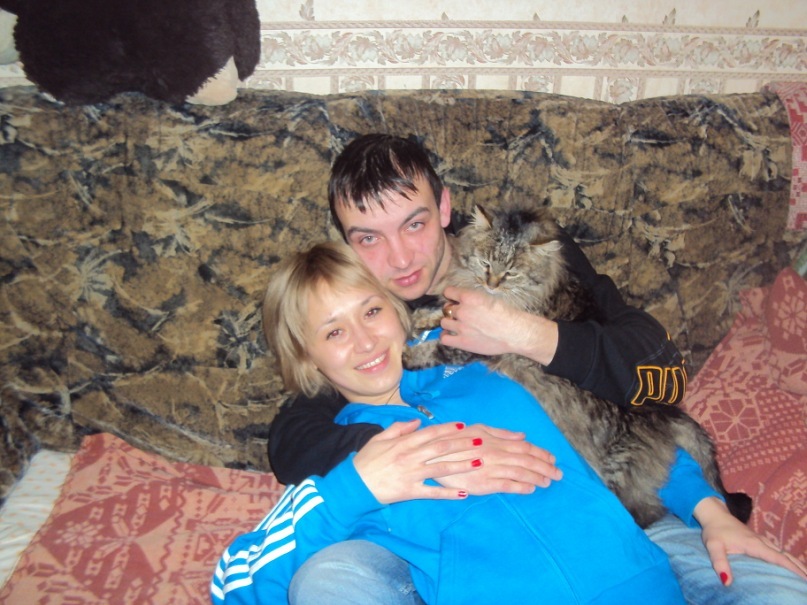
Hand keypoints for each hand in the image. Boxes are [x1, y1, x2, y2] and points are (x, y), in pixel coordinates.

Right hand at [352, 419, 486, 503]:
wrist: (354, 485)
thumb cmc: (365, 461)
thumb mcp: (379, 439)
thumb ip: (398, 429)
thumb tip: (416, 422)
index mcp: (404, 443)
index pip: (430, 433)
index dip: (448, 429)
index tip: (464, 426)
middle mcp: (410, 457)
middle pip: (441, 448)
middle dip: (462, 444)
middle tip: (480, 441)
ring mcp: (412, 475)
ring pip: (441, 469)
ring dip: (462, 465)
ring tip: (479, 462)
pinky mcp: (410, 491)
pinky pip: (432, 493)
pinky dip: (448, 494)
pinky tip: (463, 494)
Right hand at [429, 424, 561, 494]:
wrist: (433, 455)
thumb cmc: (455, 440)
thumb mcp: (477, 429)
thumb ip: (500, 433)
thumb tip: (522, 435)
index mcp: (495, 441)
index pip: (524, 447)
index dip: (540, 453)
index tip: (552, 459)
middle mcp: (496, 454)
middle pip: (526, 460)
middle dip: (545, 467)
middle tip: (559, 474)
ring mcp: (490, 469)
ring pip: (520, 473)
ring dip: (537, 477)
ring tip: (549, 481)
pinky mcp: (483, 484)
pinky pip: (506, 485)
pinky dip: (521, 487)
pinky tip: (531, 489)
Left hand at [440, 286, 558, 365]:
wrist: (514, 332)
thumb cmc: (507, 314)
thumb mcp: (490, 298)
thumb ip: (474, 298)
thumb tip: (467, 300)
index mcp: (469, 297)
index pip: (448, 292)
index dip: (451, 296)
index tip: (454, 299)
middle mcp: (462, 311)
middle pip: (446, 308)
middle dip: (452, 310)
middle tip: (460, 314)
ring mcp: (461, 327)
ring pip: (444, 323)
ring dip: (449, 323)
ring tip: (456, 325)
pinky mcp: (462, 342)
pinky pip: (444, 339)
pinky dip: (446, 336)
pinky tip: (452, 335)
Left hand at [694, 497, 806, 584]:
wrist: (714, 514)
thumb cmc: (713, 531)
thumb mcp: (712, 546)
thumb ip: (719, 562)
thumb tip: (727, 582)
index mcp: (754, 544)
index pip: (778, 558)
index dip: (792, 569)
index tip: (804, 579)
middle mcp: (762, 542)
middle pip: (786, 556)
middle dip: (800, 568)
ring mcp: (762, 541)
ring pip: (784, 553)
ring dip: (797, 564)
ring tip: (806, 578)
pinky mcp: (760, 541)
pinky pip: (778, 552)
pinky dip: (789, 560)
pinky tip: (792, 568)